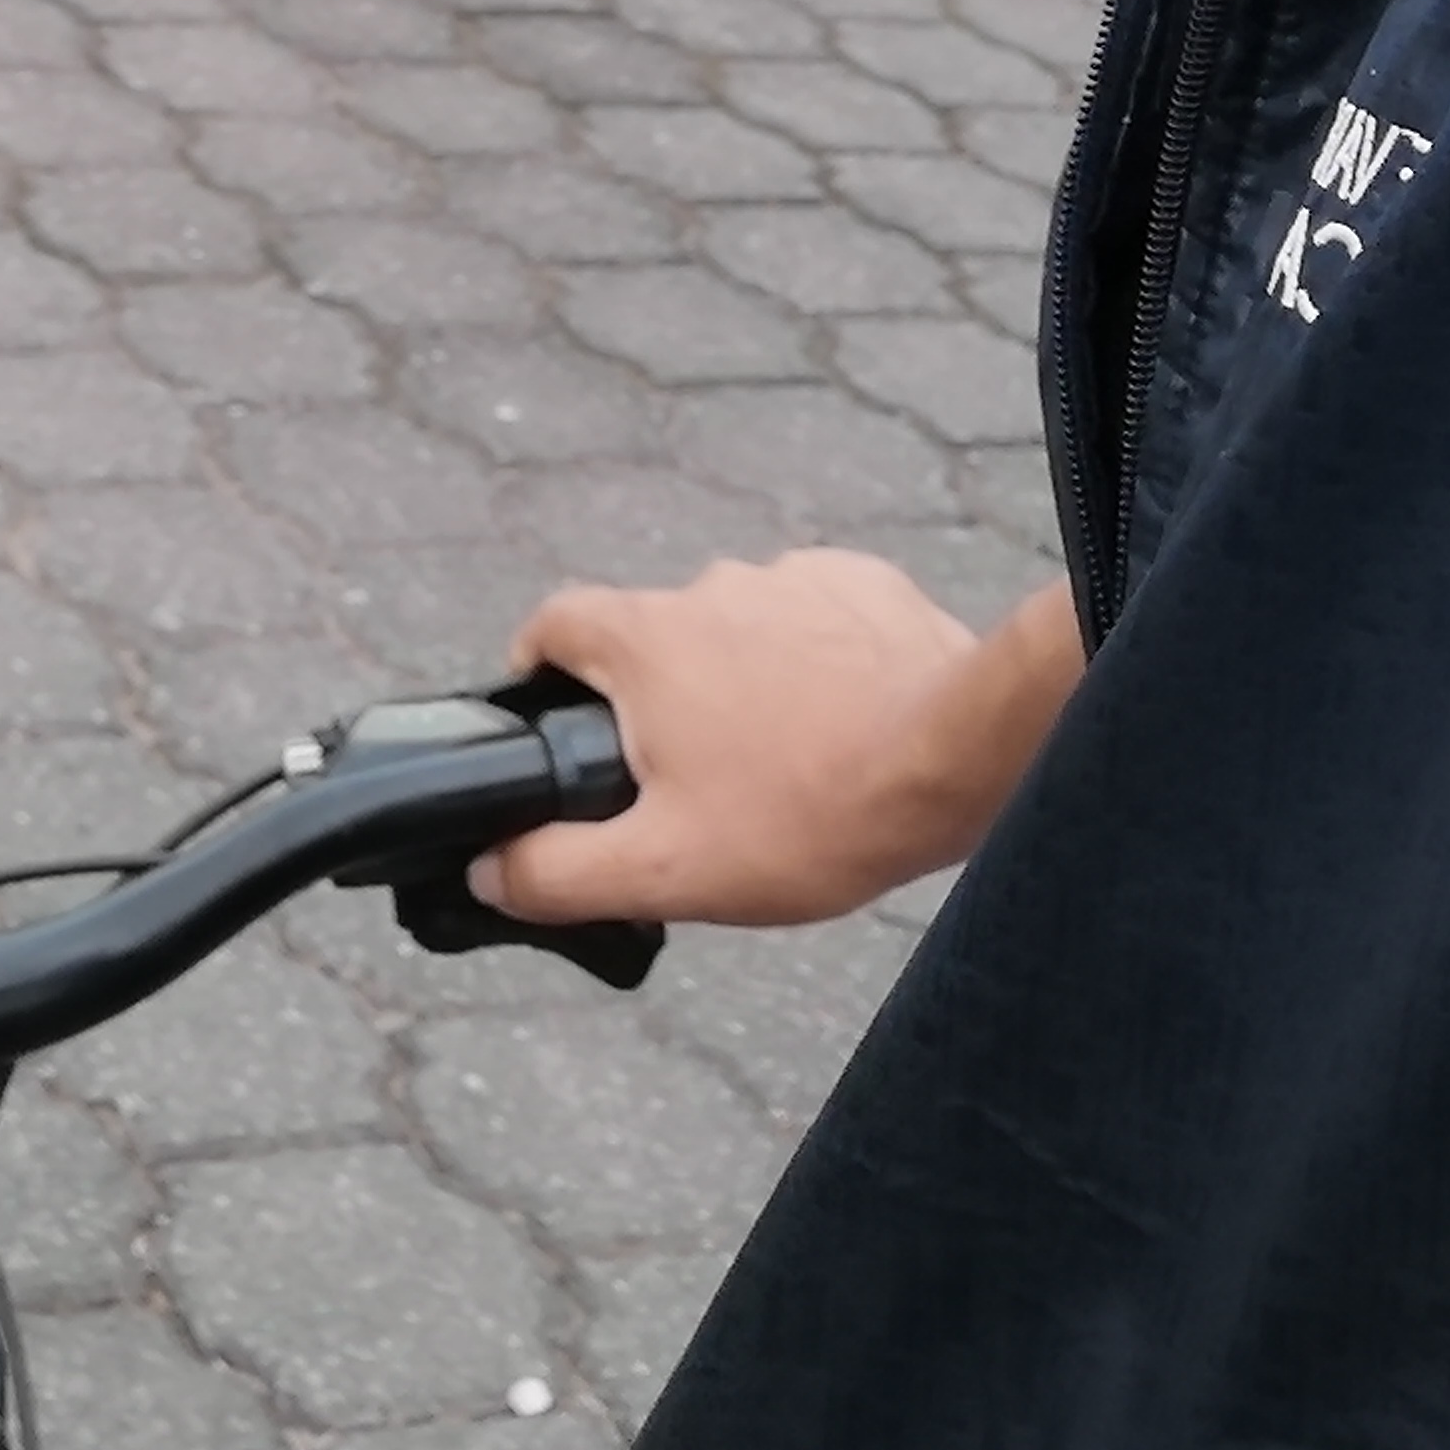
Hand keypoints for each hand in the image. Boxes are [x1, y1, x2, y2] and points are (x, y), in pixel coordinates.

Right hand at [474, 553, 1074, 931]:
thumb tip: (490, 868)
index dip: (537, 666)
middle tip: (687, 783)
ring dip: (741, 682)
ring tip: (779, 764)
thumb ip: (559, 872)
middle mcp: (711, 586)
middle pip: (652, 637)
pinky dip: (812, 664)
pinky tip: (838, 725)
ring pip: (737, 630)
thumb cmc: (809, 814)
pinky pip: (813, 620)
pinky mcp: (863, 586)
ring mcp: (793, 578)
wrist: (959, 762)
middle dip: (657, 702)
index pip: (554, 622)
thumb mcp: (664, 869)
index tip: (546, 712)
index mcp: (647, 638)